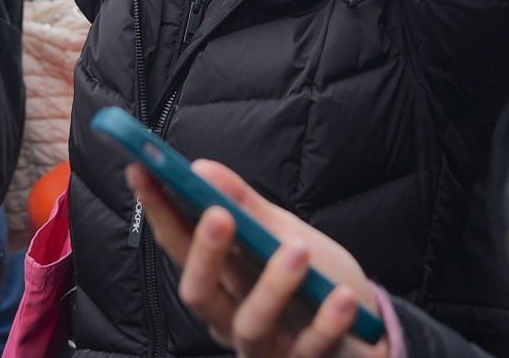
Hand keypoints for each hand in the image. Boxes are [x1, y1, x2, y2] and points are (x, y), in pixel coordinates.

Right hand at [130, 160, 385, 357]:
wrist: (367, 331)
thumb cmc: (316, 278)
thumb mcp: (283, 234)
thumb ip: (245, 206)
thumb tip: (201, 168)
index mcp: (218, 281)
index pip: (177, 244)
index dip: (157, 208)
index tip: (141, 168)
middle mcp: (230, 318)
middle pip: (200, 294)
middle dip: (205, 254)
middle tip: (218, 216)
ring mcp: (265, 348)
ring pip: (250, 324)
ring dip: (273, 285)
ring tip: (298, 250)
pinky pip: (310, 348)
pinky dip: (326, 322)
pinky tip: (342, 299)